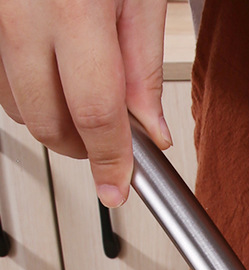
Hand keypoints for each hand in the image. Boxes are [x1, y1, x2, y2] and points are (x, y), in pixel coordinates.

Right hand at [0, 0, 170, 206]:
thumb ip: (145, 64)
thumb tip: (150, 130)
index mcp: (73, 7)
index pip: (94, 113)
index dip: (110, 160)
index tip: (120, 188)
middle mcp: (20, 9)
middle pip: (45, 118)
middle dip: (81, 147)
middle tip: (112, 145)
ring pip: (12, 102)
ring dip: (51, 120)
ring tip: (86, 106)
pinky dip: (27, 90)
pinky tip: (56, 78)